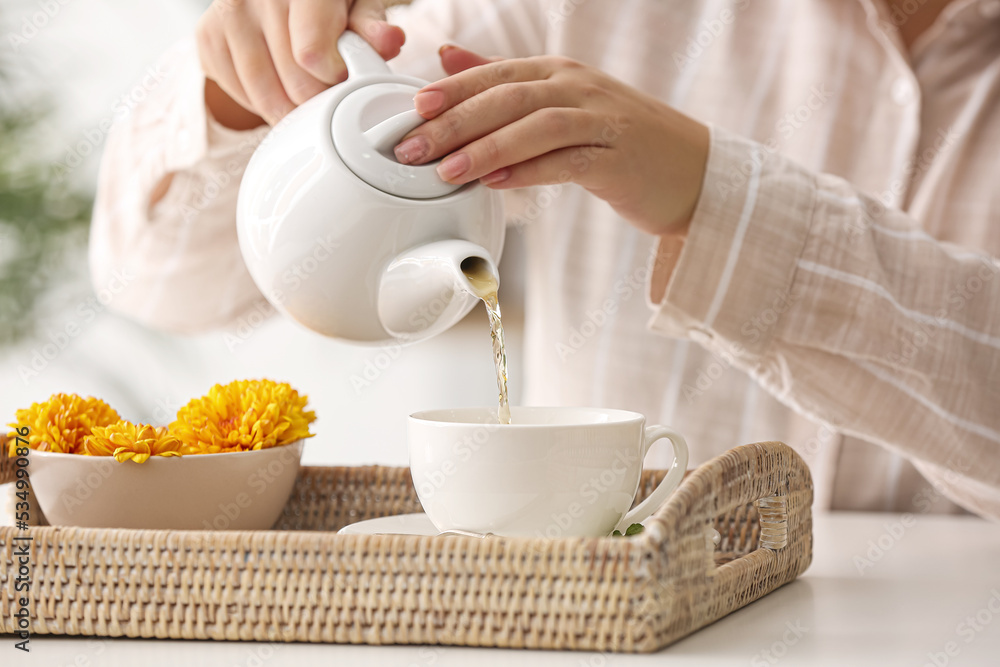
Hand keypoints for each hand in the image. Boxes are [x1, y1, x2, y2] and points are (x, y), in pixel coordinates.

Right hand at [195, 0, 404, 127]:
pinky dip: (262, 103)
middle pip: (293, 79)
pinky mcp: (207, 35)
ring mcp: (228, 12)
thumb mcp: (356, 5)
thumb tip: (389, 41)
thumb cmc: (326, 3)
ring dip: (291, 109)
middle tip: (327, 95)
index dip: (332, 77)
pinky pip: (239, 93)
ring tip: (306, 100)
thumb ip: (372, 25)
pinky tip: (277, 86)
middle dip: (317, 99)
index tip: (340, 76)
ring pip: (264, 93)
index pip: (310, 52)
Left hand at [394, 47, 709, 236]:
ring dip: (487, 148)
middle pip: (509, 97)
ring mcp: (603, 122)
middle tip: (414, 148)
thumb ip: (504, 82)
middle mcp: (580, 89)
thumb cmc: (618, 141)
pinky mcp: (619, 161)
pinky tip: (499, 184)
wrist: (693, 171)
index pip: (497, 74)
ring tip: (447, 171)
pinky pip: (569, 162)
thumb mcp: (560, 103)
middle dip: (456, 122)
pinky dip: (531, 171)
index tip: (414, 109)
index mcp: (561, 73)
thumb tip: (447, 57)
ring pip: (536, 126)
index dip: (453, 90)